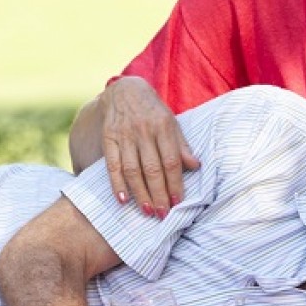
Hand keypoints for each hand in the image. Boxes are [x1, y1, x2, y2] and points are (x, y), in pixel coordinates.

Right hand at [100, 76, 200, 215]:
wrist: (125, 91)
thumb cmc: (153, 112)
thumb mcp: (172, 123)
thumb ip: (182, 145)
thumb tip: (196, 166)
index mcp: (164, 127)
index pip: (171, 161)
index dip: (174, 183)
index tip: (178, 202)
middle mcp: (144, 131)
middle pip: (152, 168)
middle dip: (158, 194)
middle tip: (162, 214)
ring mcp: (124, 135)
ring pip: (132, 169)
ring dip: (140, 193)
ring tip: (147, 211)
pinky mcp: (108, 138)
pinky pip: (112, 164)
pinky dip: (116, 183)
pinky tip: (123, 199)